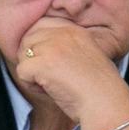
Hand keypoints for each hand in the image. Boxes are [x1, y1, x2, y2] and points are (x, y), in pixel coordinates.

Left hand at [12, 18, 128, 129]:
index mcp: (75, 30)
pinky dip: (31, 86)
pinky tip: (48, 91)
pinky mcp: (43, 64)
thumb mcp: (85, 56)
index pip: (41, 24)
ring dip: (32, 73)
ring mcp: (52, 48)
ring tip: (51, 85)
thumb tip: (34, 51)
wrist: (106, 104)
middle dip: (32, 59)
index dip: (38, 45)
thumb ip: (65, 48)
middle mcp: (63, 34)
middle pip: (28, 39)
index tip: (49, 63)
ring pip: (22, 56)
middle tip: (50, 77)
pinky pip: (21, 72)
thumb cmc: (98, 89)